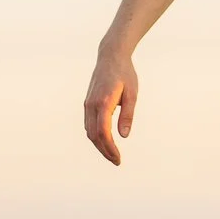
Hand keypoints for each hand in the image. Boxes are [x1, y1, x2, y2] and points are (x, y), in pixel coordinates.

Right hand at [84, 47, 138, 164]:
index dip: (110, 148)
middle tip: (117, 161)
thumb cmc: (125, 74)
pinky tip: (105, 141)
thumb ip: (128, 115)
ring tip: (112, 154)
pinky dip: (95, 136)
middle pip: (94, 136)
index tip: (118, 158)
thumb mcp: (132, 94)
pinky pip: (89, 124)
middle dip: (105, 151)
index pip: (103, 133)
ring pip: (89, 131)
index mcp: (103, 103)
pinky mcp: (87, 104)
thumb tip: (124, 135)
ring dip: (99, 145)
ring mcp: (87, 104)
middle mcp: (91, 105)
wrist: (110, 57)